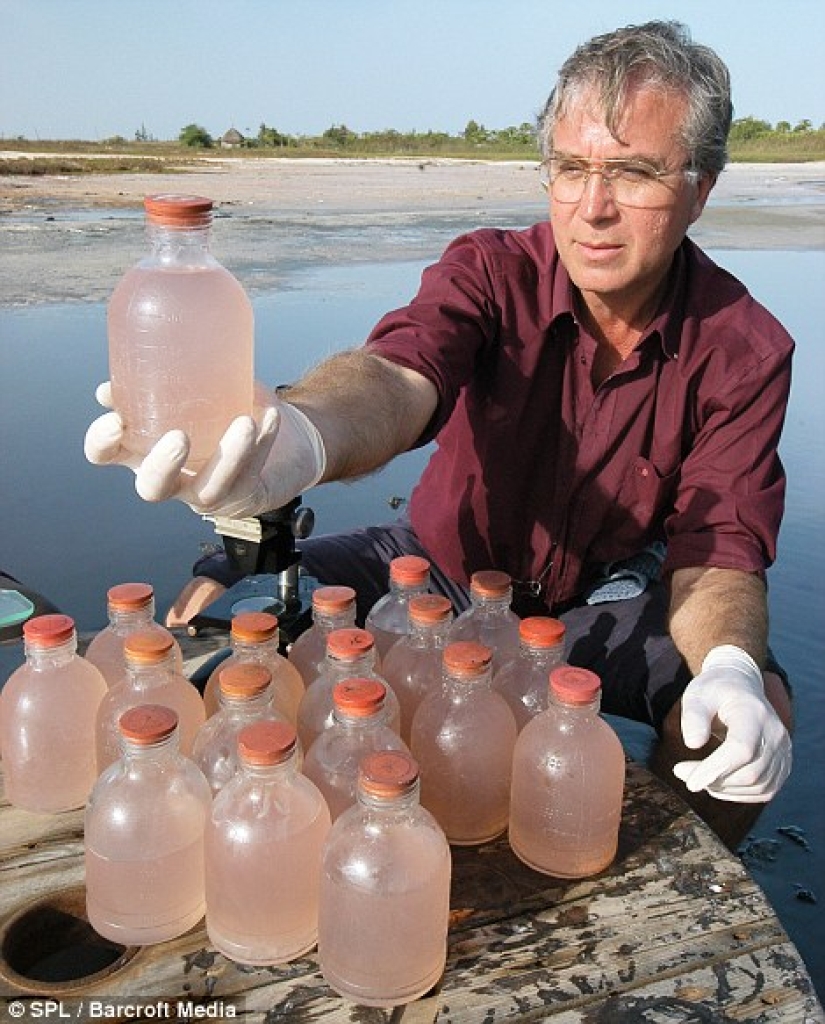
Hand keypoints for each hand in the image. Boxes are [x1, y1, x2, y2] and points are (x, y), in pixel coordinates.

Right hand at [84, 382, 325, 517]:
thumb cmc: (231, 407)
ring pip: (209, 490)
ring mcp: (208, 492)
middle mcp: (173, 477)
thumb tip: (110, 387)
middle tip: (179, 437)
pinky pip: (250, 476)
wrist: (289, 435)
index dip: (102, 445)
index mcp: (147, 448)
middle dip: (161, 467)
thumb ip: (162, 378)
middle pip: (152, 488)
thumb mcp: (197, 386)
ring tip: (244, 423)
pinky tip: (270, 416)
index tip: (115, 421)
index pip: (108, 455)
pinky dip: (262, 445)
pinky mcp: (245, 497)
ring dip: (227, 456)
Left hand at [673, 645, 791, 802]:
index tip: (690, 782)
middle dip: (713, 780)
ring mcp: (783, 751)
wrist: (740, 687)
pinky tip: (716, 782)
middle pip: (749, 773)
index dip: (716, 770)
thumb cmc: (715, 692)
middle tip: (681, 772)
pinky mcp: (782, 765)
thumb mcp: (697, 695)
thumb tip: (693, 743)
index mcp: (754, 713)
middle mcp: (775, 734)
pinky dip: (738, 793)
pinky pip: (763, 791)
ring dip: (723, 788)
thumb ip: (693, 716)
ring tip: (698, 774)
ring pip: (757, 786)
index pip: (741, 749)